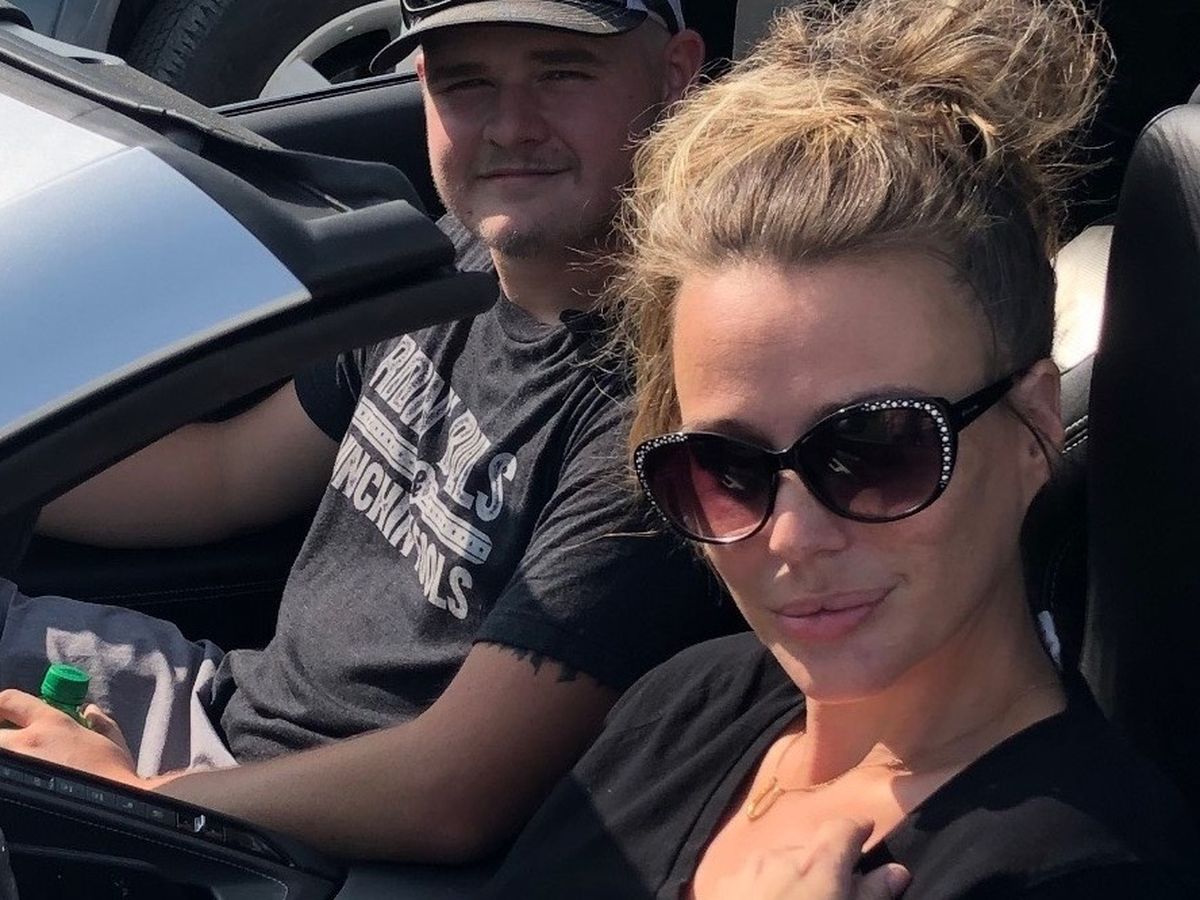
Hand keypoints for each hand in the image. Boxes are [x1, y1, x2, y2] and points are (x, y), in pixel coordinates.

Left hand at [0, 689, 139, 785]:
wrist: (117, 807)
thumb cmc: (116, 773)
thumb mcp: (111, 739)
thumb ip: (98, 722)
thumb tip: (90, 712)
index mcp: (52, 723)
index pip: (9, 700)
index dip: (0, 705)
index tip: (2, 712)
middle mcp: (29, 742)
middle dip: (1, 735)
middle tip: (12, 742)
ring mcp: (19, 768)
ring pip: (2, 756)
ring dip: (10, 759)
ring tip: (23, 768)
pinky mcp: (17, 793)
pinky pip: (8, 781)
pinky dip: (12, 781)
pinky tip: (25, 788)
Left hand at [715, 819, 909, 899]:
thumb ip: (872, 894)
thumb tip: (897, 870)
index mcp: (819, 861)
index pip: (843, 827)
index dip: (857, 831)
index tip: (864, 836)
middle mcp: (782, 854)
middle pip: (809, 849)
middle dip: (820, 865)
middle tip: (829, 893)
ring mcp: (748, 868)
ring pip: (777, 862)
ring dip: (789, 877)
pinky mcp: (722, 886)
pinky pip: (749, 878)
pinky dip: (761, 890)